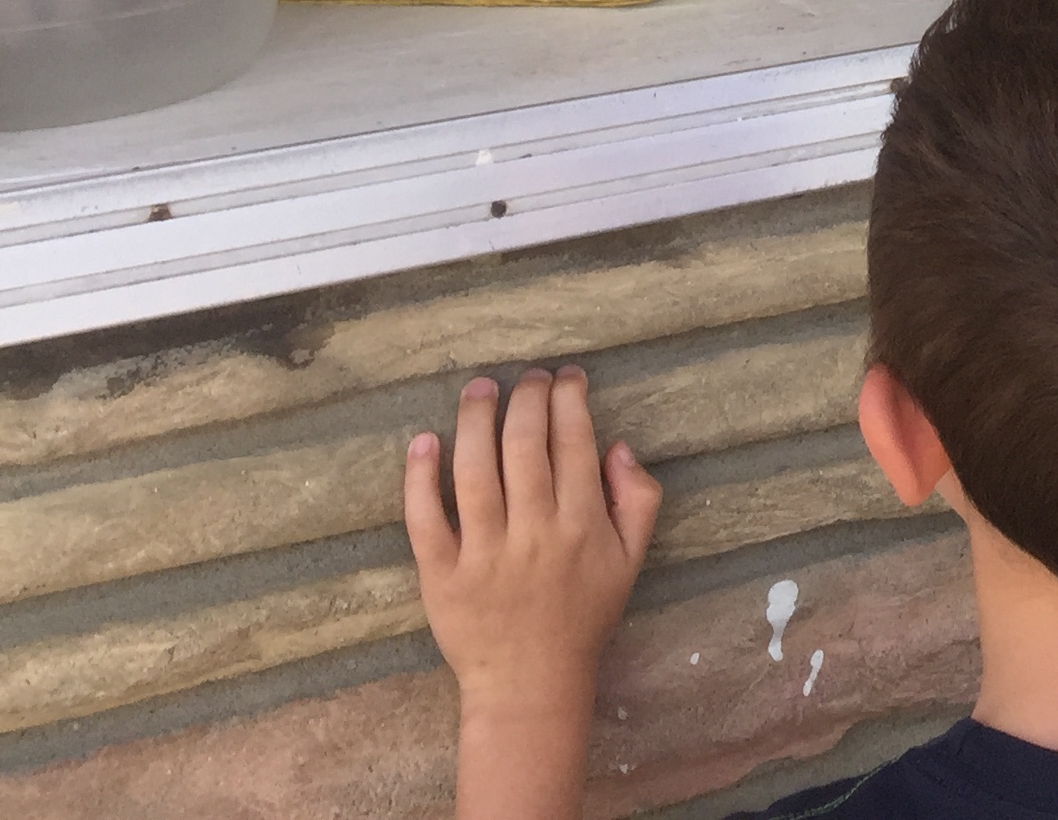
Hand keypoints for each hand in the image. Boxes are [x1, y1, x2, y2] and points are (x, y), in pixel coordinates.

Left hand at [406, 368, 661, 819]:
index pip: (573, 444)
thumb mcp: (631, 559)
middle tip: (525, 376)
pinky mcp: (440, 575)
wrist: (529, 682)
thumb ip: (637, 499)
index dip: (568, 400)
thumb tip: (616, 446)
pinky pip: (426, 520)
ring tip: (479, 389)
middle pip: (524, 448)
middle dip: (526, 399)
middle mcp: (533, 533)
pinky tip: (425, 442)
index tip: (565, 376)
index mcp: (581, 526)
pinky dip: (421, 479)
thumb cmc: (583, 616)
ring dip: (476, 422)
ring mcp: (483, 554)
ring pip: (475, 473)